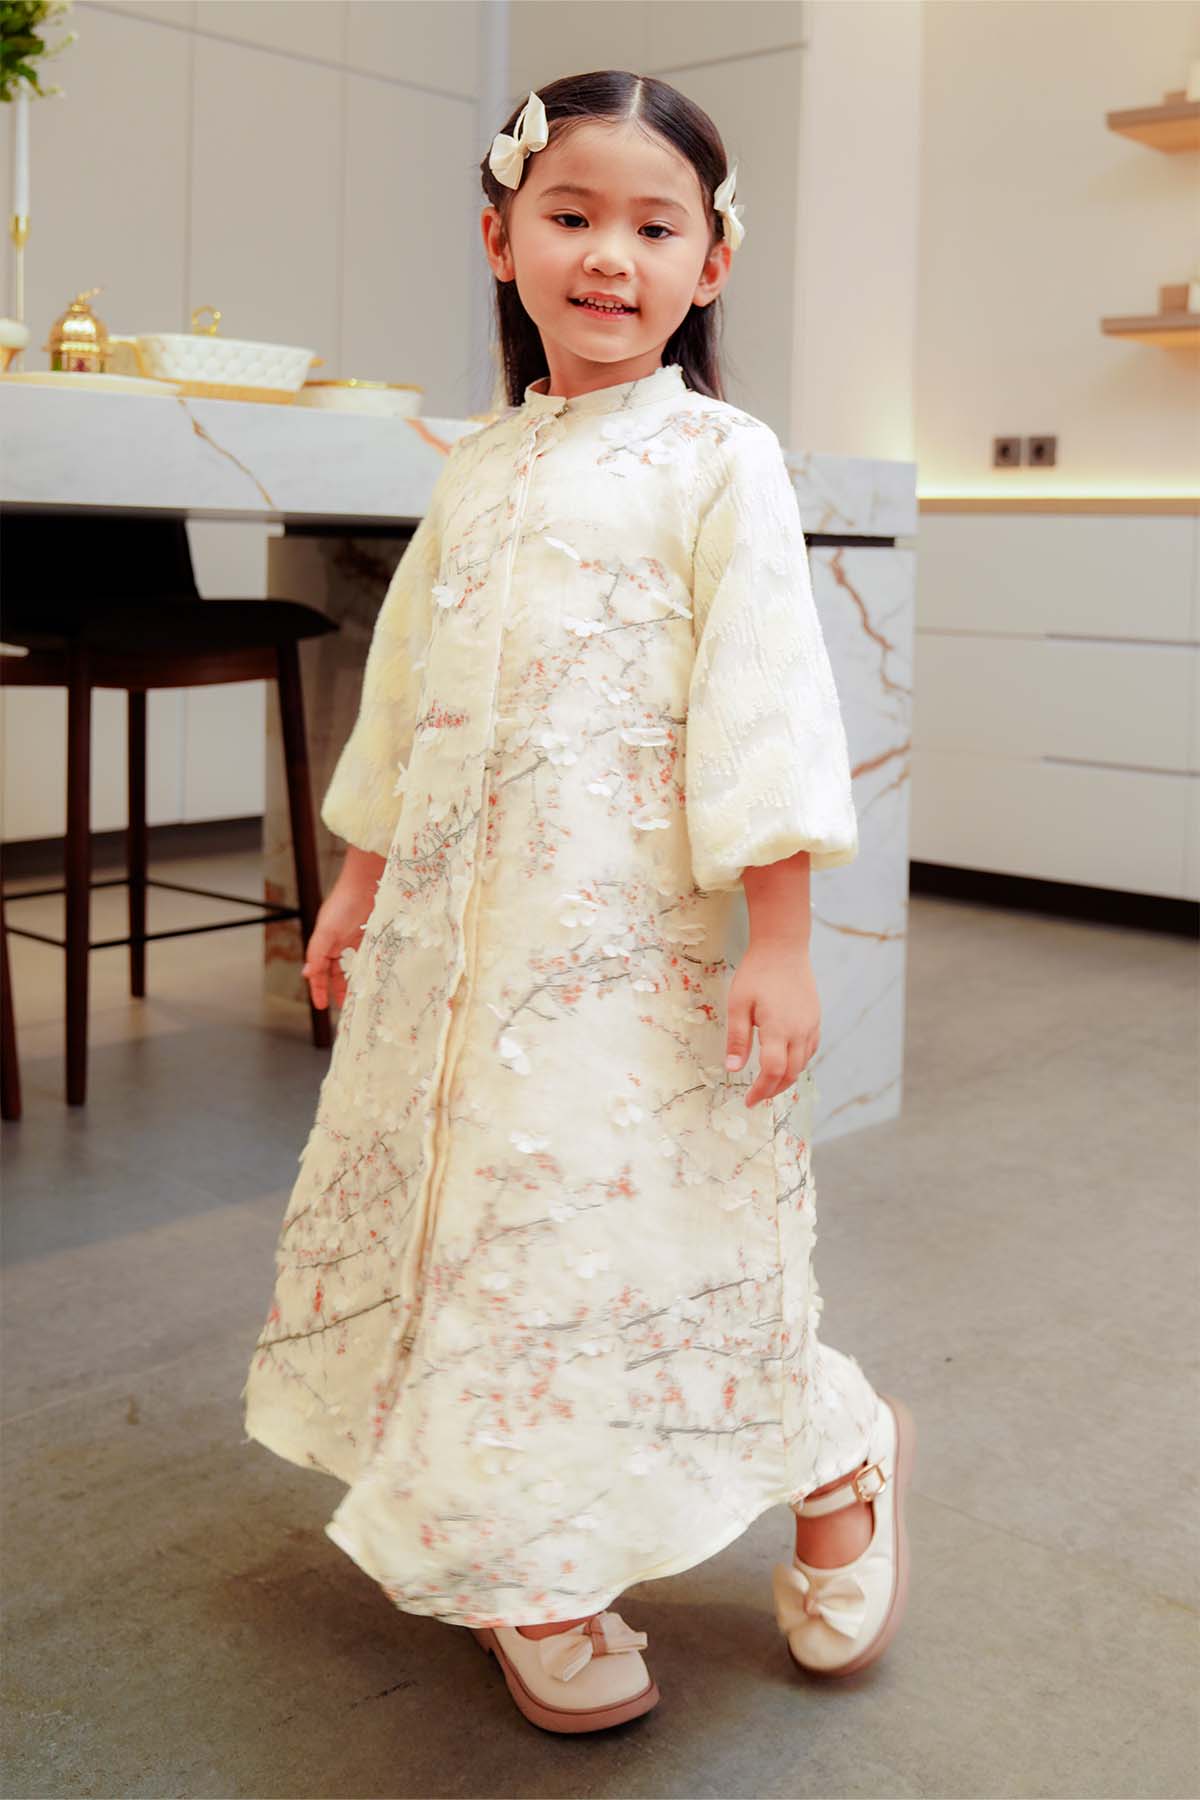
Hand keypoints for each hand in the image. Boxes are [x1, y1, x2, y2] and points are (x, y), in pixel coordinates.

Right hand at [301, 873, 378, 1011]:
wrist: (367, 883)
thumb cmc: (343, 904)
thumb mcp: (326, 932)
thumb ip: (317, 954)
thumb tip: (308, 974)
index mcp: (323, 944)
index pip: (319, 972)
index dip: (318, 989)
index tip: (321, 1006)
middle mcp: (339, 945)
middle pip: (337, 973)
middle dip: (339, 990)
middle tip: (346, 1008)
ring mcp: (356, 942)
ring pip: (353, 969)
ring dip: (355, 983)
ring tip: (360, 999)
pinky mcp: (372, 939)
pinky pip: (368, 960)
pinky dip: (369, 971)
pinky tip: (373, 982)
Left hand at [724, 938, 819, 1107]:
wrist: (784, 947)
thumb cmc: (757, 973)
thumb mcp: (738, 1004)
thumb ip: (737, 1038)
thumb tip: (733, 1070)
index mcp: (779, 1029)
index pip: (773, 1071)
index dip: (761, 1091)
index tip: (748, 1101)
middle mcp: (800, 1031)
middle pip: (790, 1073)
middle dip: (772, 1090)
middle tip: (756, 1097)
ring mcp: (811, 1026)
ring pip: (803, 1065)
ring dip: (786, 1079)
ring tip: (768, 1085)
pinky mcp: (815, 1019)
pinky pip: (810, 1051)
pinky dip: (798, 1064)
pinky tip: (785, 1063)